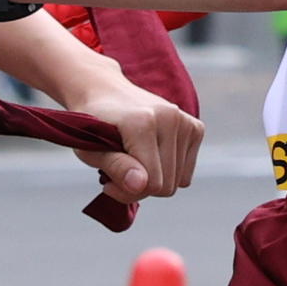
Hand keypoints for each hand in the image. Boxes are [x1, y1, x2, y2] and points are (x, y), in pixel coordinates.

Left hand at [67, 64, 200, 205]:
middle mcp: (170, 118)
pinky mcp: (195, 127)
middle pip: (168, 186)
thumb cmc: (93, 125)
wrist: (106, 93)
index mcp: (142, 122)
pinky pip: (186, 172)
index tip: (107, 183)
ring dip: (155, 181)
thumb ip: (116, 167)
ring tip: (133, 163)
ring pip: (179, 181)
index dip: (128, 192)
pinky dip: (168, 172)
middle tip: (118, 174)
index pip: (152, 183)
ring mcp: (185, 121)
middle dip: (141, 188)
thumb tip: (141, 184)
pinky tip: (151, 156)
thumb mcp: (91, 149)